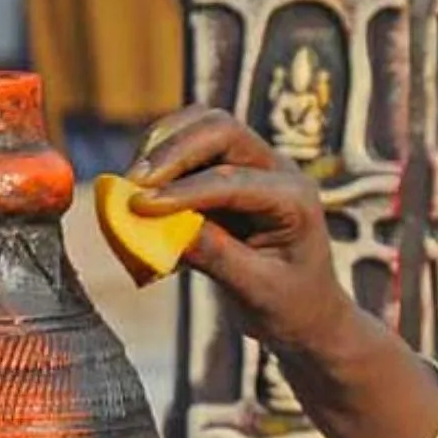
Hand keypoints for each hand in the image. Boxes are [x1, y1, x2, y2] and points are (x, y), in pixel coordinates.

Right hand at [126, 107, 355, 353]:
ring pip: (204, 126)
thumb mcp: (256, 290)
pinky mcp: (231, 170)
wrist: (305, 311)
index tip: (141, 206)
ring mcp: (255, 164)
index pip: (234, 181)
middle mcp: (278, 171)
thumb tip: (163, 228)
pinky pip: (191, 146)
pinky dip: (161, 158)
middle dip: (171, 151)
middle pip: (221, 130)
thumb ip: (216, 256)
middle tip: (132, 182)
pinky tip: (141, 188)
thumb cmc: (290, 305)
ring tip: (131, 180)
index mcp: (295, 200)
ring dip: (162, 145)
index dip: (184, 191)